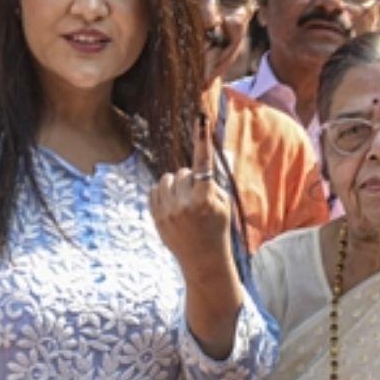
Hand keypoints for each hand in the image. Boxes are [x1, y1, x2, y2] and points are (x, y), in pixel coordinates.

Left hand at [150, 115, 233, 276]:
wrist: (204, 260)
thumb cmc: (218, 229)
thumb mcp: (224, 204)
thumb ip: (213, 183)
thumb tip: (204, 161)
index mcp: (205, 199)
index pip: (203, 163)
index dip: (203, 140)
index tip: (202, 120)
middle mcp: (184, 204)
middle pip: (182, 172)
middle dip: (190, 178)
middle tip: (197, 195)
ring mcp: (167, 212)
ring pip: (166, 179)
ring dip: (175, 184)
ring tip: (184, 200)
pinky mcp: (156, 217)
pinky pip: (155, 190)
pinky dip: (164, 193)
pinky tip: (173, 206)